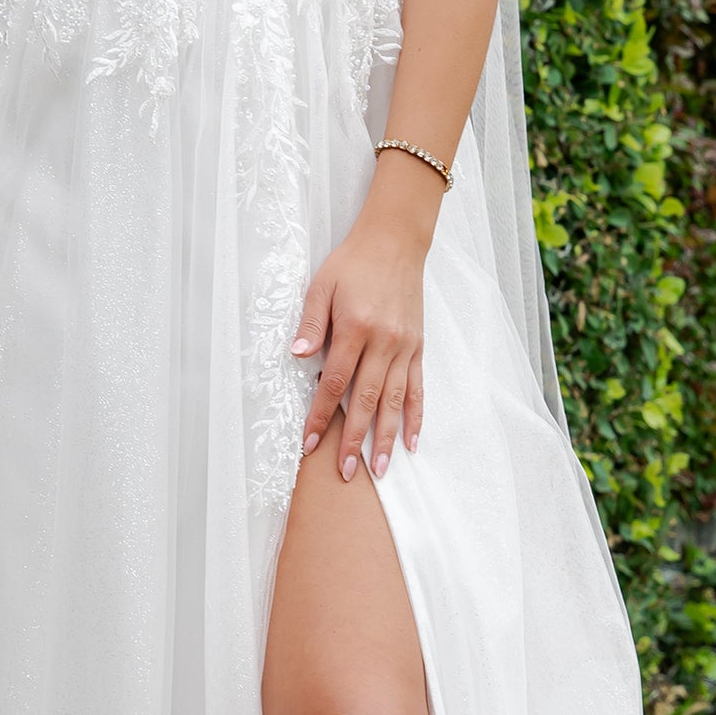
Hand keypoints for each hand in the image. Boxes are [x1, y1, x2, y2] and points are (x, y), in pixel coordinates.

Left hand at [292, 199, 428, 479]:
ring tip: (381, 470)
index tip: (310, 443)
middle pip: (367, 400)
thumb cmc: (353, 263)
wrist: (395, 241)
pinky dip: (416, 417)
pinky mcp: (418, 347)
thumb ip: (311, 324)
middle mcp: (383, 342)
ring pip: (395, 401)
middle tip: (345, 472)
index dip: (322, 415)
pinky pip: (418, 388)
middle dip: (354, 439)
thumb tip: (297, 357)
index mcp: (355, 328)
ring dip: (387, 437)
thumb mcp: (321, 286)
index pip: (335, 382)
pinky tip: (413, 442)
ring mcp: (404, 347)